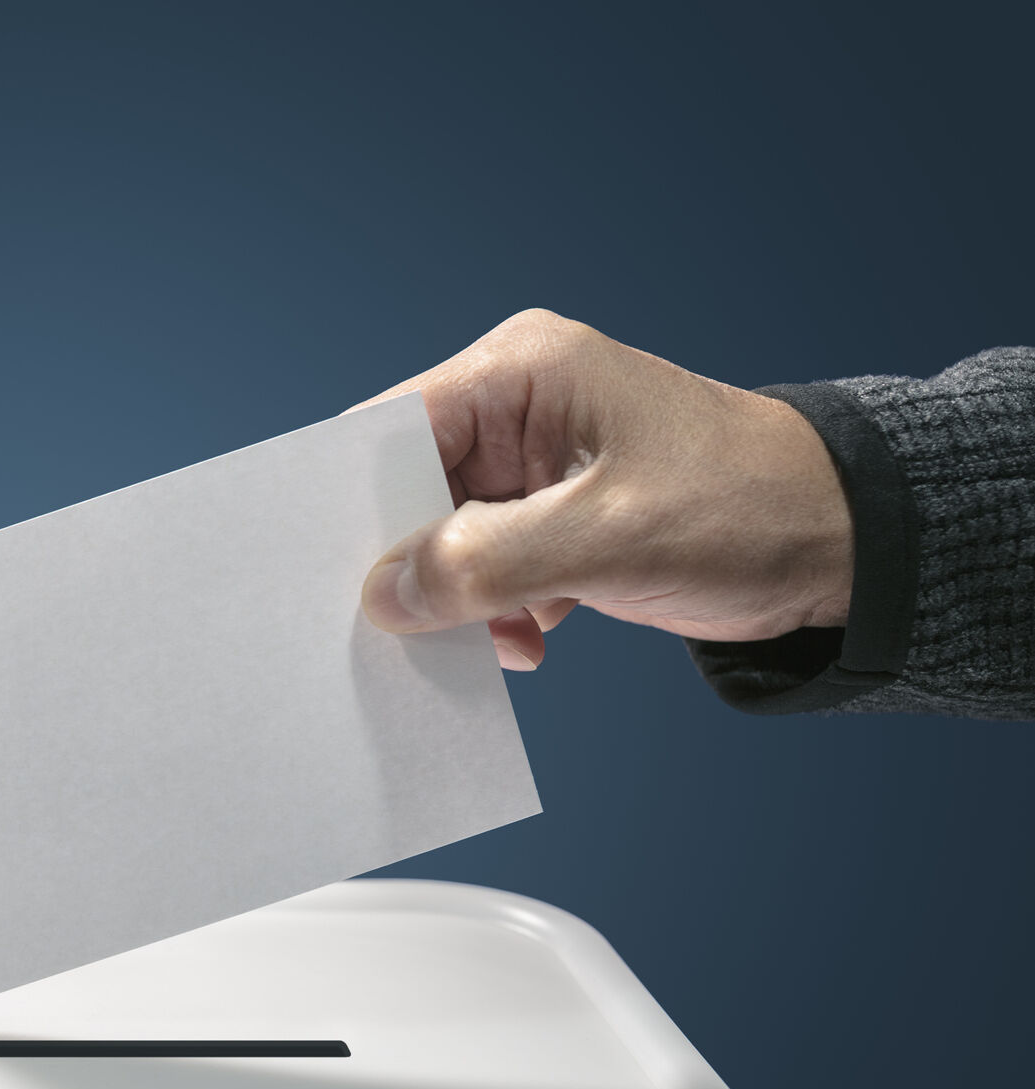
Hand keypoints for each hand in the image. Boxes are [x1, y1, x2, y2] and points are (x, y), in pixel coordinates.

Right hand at [356, 310, 855, 669]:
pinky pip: (479, 566)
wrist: (842, 543)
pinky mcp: (547, 517)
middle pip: (405, 487)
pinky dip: (491, 611)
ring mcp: (528, 466)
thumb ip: (488, 563)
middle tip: (397, 626)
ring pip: (438, 537)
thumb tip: (386, 595)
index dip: (351, 500)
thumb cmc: (749, 507)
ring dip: (454, 597)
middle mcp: (513, 408)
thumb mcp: (609, 537)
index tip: (326, 575)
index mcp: (520, 372)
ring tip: (497, 635)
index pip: (392, 427)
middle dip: (404, 562)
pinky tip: (529, 637)